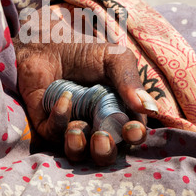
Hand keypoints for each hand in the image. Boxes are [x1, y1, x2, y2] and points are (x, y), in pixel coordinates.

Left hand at [15, 17, 157, 166]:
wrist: (46, 42)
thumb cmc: (83, 52)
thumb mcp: (114, 59)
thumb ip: (130, 81)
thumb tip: (149, 109)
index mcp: (118, 112)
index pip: (130, 134)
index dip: (133, 136)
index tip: (131, 130)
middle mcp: (96, 125)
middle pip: (106, 153)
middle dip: (105, 151)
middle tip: (102, 138)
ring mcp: (71, 127)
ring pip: (78, 152)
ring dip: (79, 146)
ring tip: (77, 129)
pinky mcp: (47, 125)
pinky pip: (54, 134)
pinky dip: (60, 117)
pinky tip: (64, 97)